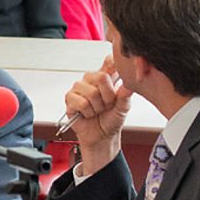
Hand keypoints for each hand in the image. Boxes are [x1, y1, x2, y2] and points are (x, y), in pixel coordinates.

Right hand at [63, 56, 132, 174]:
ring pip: (91, 92)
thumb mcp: (123, 109)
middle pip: (101, 77)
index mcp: (106, 78)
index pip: (108, 62)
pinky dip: (87, 112)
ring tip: (97, 110)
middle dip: (108, 97)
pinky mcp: (70, 98)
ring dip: (97, 107)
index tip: (118, 70)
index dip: (113, 63)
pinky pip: (80, 102)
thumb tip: (128, 86)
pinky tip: (88, 113)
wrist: (101, 137)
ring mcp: (79, 88)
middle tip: (107, 105)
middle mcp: (91, 79)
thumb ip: (125, 97)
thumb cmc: (111, 120)